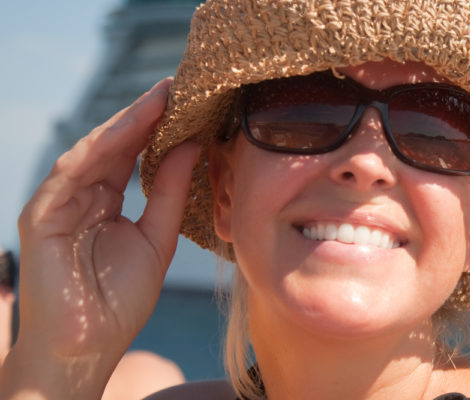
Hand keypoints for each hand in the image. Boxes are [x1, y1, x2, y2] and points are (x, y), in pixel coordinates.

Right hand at [6, 78, 200, 395]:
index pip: (134, 154)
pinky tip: (122, 132)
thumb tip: (192, 144)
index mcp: (107, 200)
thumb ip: (170, 192)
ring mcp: (58, 203)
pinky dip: (95, 151)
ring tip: (157, 100)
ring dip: (124, 124)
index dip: (160, 127)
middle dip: (145, 115)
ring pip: (92, 153)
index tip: (190, 100)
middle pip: (114, 146)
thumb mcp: (158, 238)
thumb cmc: (119, 300)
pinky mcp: (40, 216)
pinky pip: (68, 175)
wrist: (85, 347)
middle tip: (177, 85)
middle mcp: (81, 195)